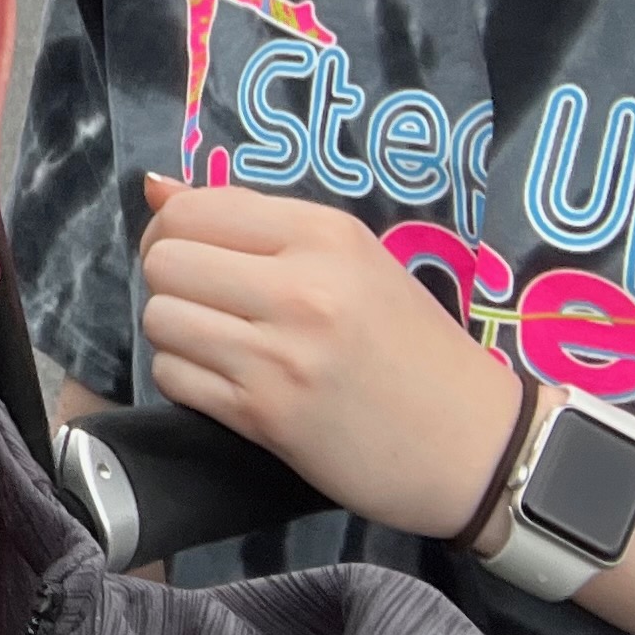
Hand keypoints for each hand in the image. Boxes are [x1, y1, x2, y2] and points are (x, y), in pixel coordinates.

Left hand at [135, 174, 518, 540]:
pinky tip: (225, 381)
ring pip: (160, 317)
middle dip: (170, 280)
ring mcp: (281, 355)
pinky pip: (172, 376)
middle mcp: (302, 288)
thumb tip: (155, 187)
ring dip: (176, 331)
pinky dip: (184, 377)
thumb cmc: (415, 347)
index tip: (193, 253)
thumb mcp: (354, 262)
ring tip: (218, 342)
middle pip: (165, 261)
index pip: (191, 210)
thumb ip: (254, 220)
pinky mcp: (266, 415)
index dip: (171, 229)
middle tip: (205, 302)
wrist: (478, 447)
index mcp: (326, 235)